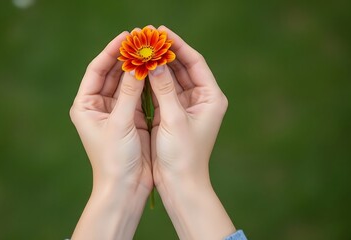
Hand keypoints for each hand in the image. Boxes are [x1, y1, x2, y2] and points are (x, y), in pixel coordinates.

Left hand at [69, 31, 151, 238]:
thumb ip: (129, 93)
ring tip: (150, 51)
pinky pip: (138, 95)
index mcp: (86, 106)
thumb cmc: (114, 159)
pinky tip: (155, 71)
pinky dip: (146, 84)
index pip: (96, 70)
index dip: (110, 52)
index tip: (126, 37)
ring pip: (127, 83)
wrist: (125, 188)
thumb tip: (136, 64)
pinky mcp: (132, 119)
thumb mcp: (121, 123)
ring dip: (137, 69)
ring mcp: (116, 112)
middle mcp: (99, 106)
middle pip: (112, 74)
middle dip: (126, 58)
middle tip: (142, 41)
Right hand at [149, 26, 235, 238]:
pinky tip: (140, 71)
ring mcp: (186, 107)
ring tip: (142, 50)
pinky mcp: (173, 116)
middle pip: (183, 68)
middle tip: (148, 38)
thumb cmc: (183, 156)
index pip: (195, 62)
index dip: (179, 45)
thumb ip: (165, 90)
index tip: (161, 32)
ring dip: (157, 66)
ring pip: (171, 79)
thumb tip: (154, 63)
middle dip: (166, 54)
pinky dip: (152, 82)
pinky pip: (162, 92)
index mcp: (210, 98)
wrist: (180, 185)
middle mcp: (201, 100)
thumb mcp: (174, 120)